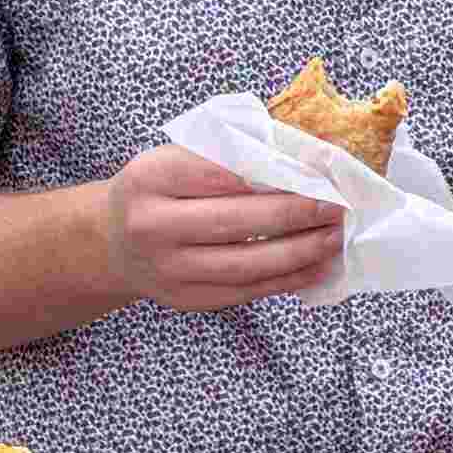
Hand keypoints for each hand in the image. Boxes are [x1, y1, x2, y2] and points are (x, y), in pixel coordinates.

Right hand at [103, 143, 349, 316]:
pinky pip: (247, 291)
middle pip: (235, 221)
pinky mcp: (187, 299)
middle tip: (337, 206)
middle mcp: (152, 225)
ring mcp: (168, 268)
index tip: (316, 172)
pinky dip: (289, 279)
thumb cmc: (161, 190)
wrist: (115, 241)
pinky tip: (319, 265)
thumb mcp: (176, 158)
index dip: (273, 174)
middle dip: (295, 214)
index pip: (219, 173)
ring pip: (245, 263)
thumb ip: (228, 153)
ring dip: (300, 252)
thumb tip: (303, 155)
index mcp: (151, 178)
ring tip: (335, 237)